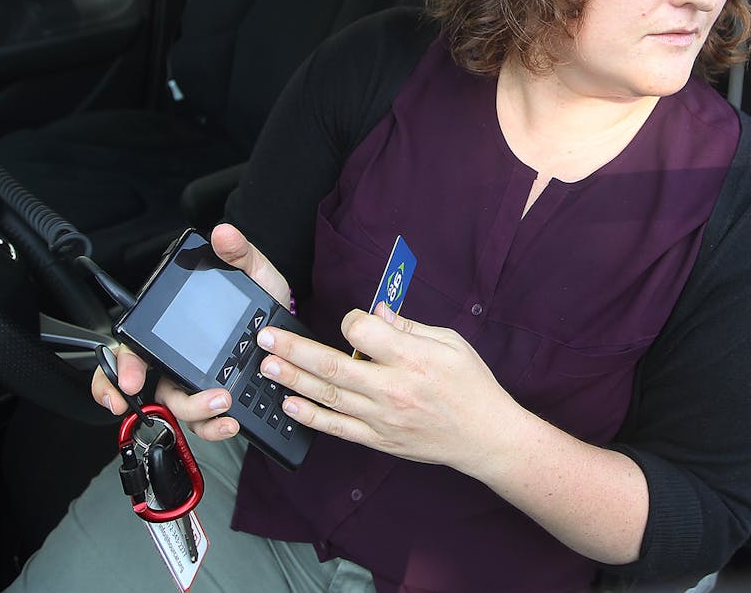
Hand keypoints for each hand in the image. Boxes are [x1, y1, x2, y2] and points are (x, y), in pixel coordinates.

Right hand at [88, 223, 294, 441]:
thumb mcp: (255, 274)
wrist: (294, 332)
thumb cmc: (264, 301)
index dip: (117, 366)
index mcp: (176, 329)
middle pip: (141, 384)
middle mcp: (179, 359)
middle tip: (144, 401)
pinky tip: (230, 421)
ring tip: (220, 401)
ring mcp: (196, 383)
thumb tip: (223, 234)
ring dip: (192, 410)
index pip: (132, 346)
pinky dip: (213, 428)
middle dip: (135, 397)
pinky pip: (205, 424)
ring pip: (175, 407)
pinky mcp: (218, 402)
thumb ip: (239, 253)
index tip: (125, 380)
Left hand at [254, 303, 524, 475]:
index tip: (351, 320)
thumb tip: (378, 312)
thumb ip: (409, 327)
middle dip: (294, 349)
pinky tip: (289, 404)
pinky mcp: (379, 439)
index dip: (351, 320)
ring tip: (267, 366)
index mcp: (411, 357)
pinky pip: (338, 427)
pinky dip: (311, 416)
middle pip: (332, 365)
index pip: (363, 331)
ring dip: (293, 380)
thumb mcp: (450, 342)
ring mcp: (382, 417)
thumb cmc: (471, 384)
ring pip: (328, 395)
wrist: (485, 435)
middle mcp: (392, 388)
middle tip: (266, 338)